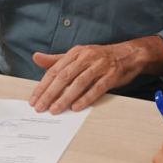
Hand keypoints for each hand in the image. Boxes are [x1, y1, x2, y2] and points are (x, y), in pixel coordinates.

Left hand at [29, 41, 144, 113]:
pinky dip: (86, 98)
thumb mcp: (78, 56)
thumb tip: (36, 58)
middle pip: (64, 76)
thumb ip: (56, 60)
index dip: (43, 86)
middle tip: (40, 108)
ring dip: (65, 98)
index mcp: (76, 52)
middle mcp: (86, 57)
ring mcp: (100, 65)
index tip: (34, 100)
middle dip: (50, 94)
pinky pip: (97, 88)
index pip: (55, 70)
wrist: (128, 55)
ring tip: (55, 110)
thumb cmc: (100, 58)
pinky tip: (76, 107)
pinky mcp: (111, 75)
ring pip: (79, 82)